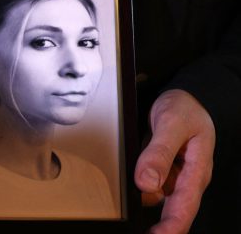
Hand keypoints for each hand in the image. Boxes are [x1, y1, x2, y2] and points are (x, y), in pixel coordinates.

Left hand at [135, 89, 214, 233]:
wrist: (180, 98)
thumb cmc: (184, 108)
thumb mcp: (173, 123)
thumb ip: (160, 152)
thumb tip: (147, 182)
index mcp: (197, 170)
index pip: (185, 206)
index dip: (171, 227)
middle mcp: (185, 178)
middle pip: (170, 210)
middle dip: (155, 226)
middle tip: (136, 229)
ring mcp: (171, 175)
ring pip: (152, 197)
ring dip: (138, 200)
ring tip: (121, 201)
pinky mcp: (158, 171)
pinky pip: (145, 185)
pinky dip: (133, 187)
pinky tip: (123, 186)